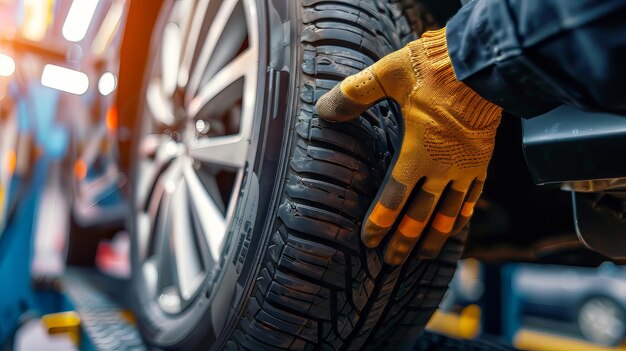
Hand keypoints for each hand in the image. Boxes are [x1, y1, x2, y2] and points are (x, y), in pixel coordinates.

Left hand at [315, 28, 501, 264]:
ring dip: (434, 237)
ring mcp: (465, 167)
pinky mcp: (482, 160)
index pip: (395, 198)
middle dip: (404, 239)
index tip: (369, 241)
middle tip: (392, 260)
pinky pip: (471, 197)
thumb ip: (355, 94)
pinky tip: (455, 227)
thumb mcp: (388, 75)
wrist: (484, 63)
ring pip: (448, 213)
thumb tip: (323, 110)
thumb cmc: (435, 68)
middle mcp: (443, 167)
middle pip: (421, 215)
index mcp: (418, 151)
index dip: (381, 222)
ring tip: (424, 256)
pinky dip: (461, 216)